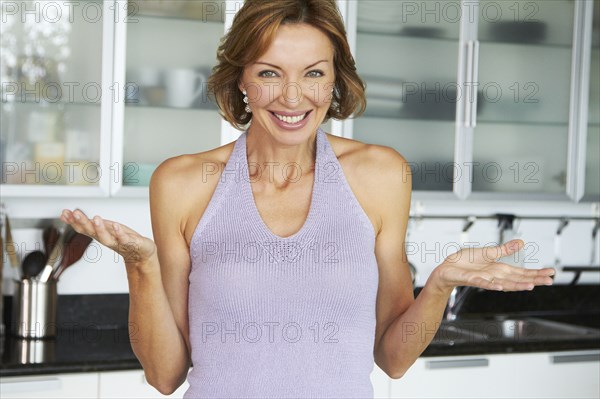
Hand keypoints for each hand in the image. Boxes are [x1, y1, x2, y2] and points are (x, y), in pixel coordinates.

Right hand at [60, 209, 156, 268]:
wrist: (141, 253)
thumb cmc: (122, 239)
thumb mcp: (104, 228)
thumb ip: (89, 222)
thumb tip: (70, 214)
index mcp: (99, 234)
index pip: (83, 228)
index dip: (73, 221)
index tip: (64, 213)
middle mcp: (106, 239)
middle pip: (92, 232)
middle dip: (83, 223)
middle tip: (75, 213)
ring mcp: (118, 242)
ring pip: (106, 237)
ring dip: (100, 228)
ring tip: (96, 218)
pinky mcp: (131, 244)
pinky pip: (124, 239)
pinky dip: (119, 233)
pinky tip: (116, 226)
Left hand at [431, 239, 554, 292]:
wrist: (447, 268)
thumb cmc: (465, 262)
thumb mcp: (488, 252)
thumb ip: (504, 249)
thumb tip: (521, 243)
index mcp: (499, 269)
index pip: (522, 272)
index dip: (536, 273)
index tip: (551, 273)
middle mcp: (495, 276)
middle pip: (517, 279)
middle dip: (534, 280)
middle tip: (550, 281)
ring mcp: (484, 279)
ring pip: (504, 283)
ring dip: (517, 285)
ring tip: (531, 286)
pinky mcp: (472, 279)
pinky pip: (483, 283)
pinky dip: (491, 285)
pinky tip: (499, 286)